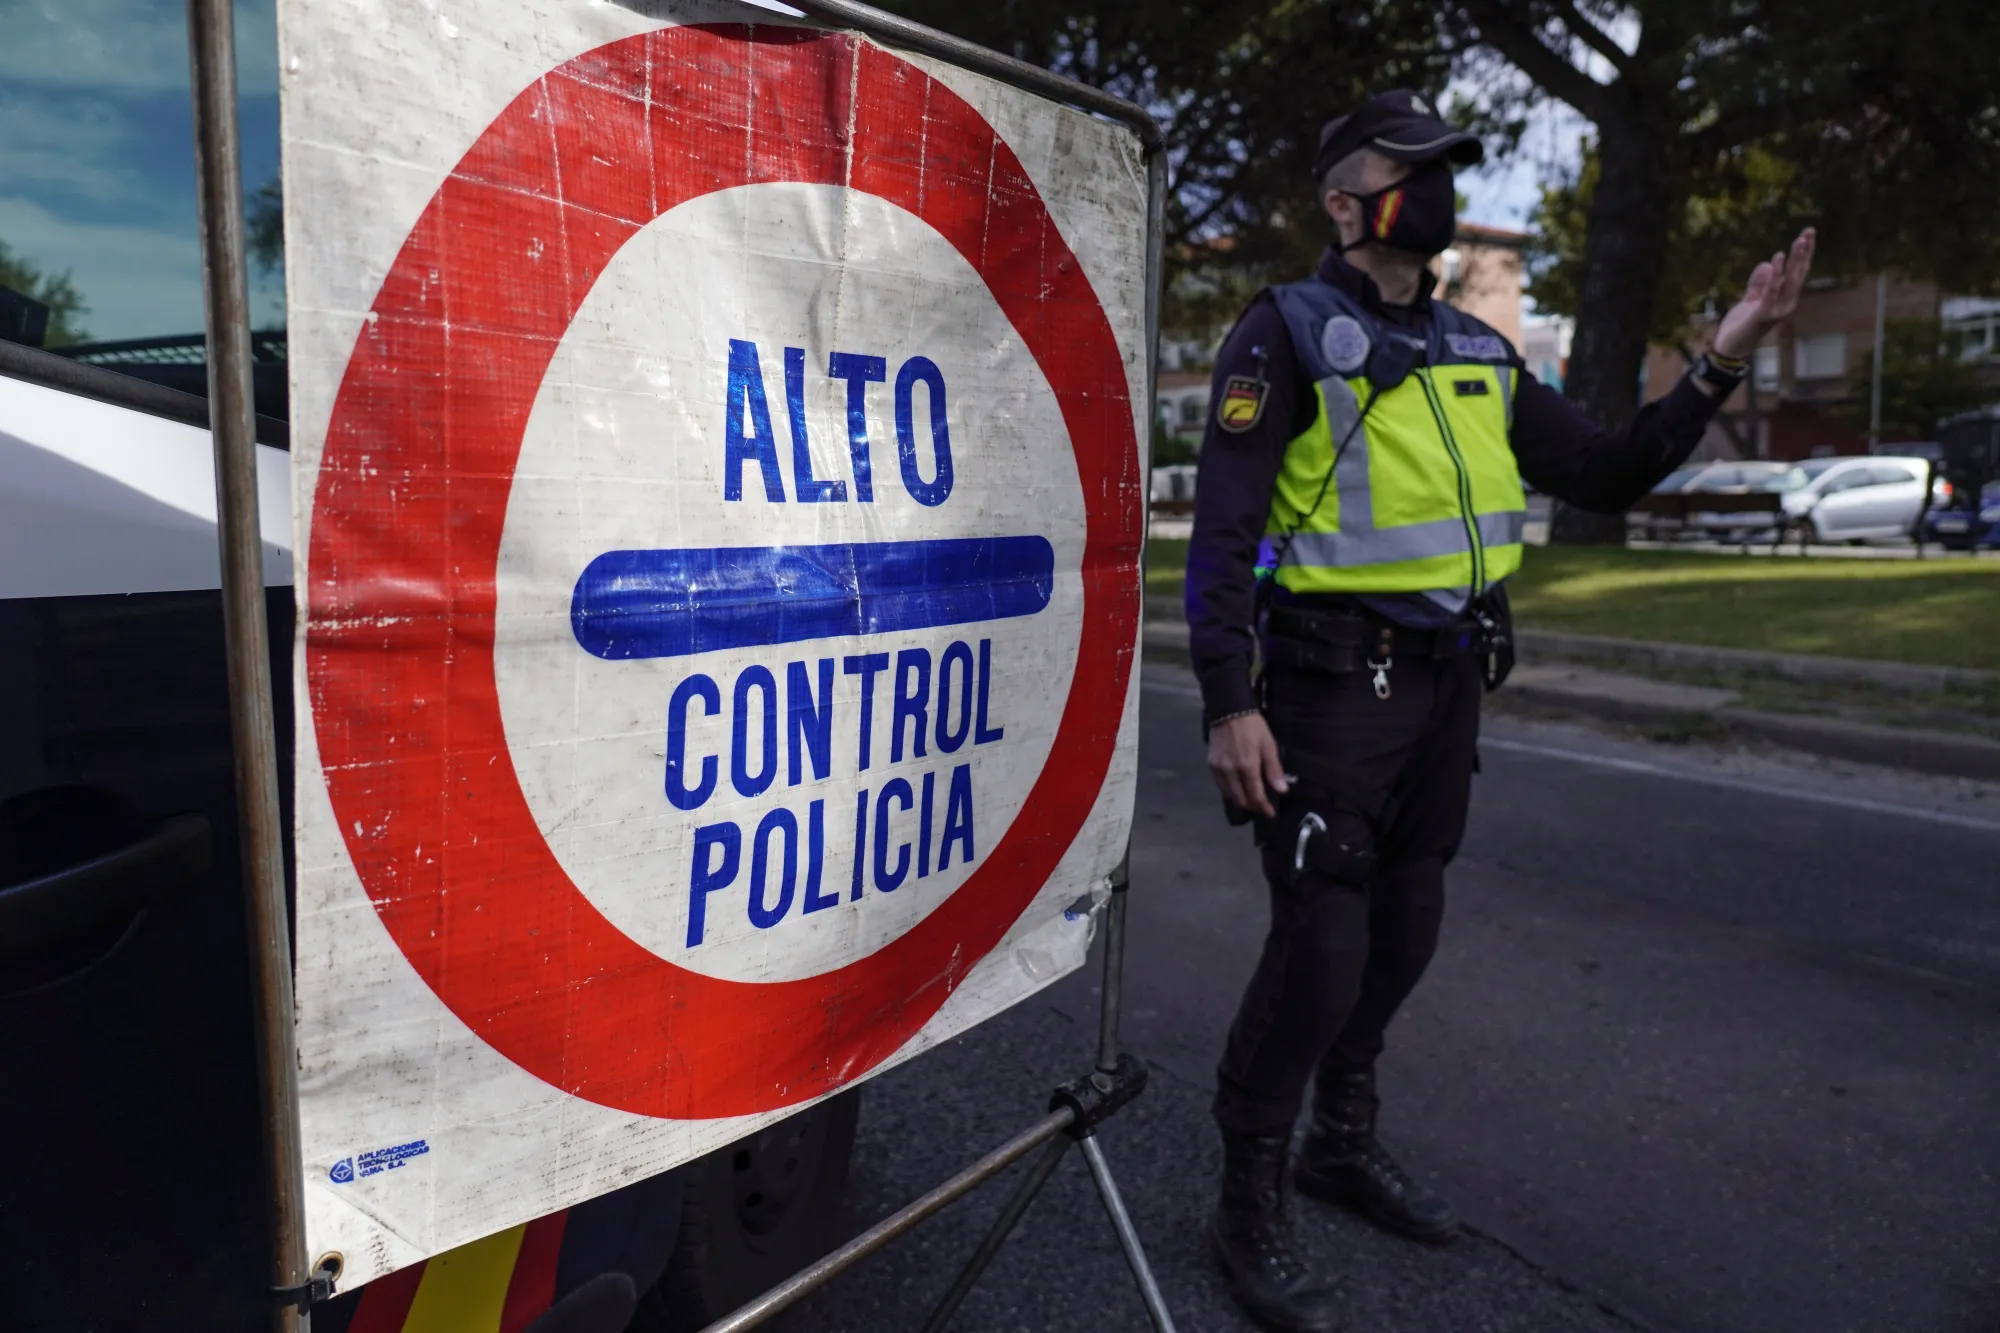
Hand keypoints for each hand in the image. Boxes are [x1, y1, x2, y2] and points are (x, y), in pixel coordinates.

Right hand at [1207, 712, 1287, 818]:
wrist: (1229, 711)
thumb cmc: (1253, 727)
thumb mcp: (1269, 745)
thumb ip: (1274, 770)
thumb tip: (1281, 791)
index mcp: (1248, 767)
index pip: (1256, 796)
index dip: (1264, 807)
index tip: (1271, 813)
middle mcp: (1231, 772)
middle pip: (1241, 800)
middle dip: (1252, 806)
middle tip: (1261, 806)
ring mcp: (1219, 769)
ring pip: (1229, 795)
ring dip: (1240, 800)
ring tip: (1250, 798)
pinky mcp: (1211, 765)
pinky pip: (1220, 785)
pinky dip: (1230, 791)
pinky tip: (1237, 787)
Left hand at [1711, 228, 1815, 360]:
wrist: (1729, 348)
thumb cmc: (1741, 326)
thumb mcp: (1750, 300)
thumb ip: (1759, 284)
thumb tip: (1767, 263)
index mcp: (1784, 299)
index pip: (1797, 273)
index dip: (1803, 254)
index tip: (1807, 234)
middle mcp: (1785, 304)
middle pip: (1798, 274)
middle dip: (1803, 253)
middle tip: (1809, 232)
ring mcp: (1776, 310)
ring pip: (1789, 282)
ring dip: (1794, 261)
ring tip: (1798, 242)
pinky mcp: (1762, 315)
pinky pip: (1770, 293)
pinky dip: (1774, 277)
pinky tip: (1776, 261)